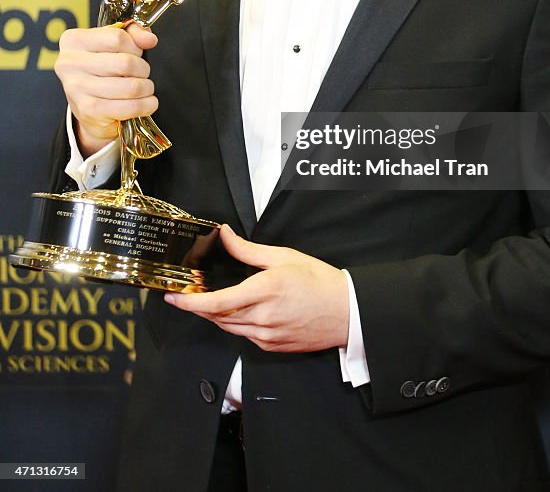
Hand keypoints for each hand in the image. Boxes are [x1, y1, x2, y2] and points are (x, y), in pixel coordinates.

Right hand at [55, 23, 158, 154]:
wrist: (88, 107)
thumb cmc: (102, 70)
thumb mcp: (114, 44)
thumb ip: (133, 33)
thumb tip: (149, 39)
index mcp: (74, 40)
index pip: (118, 37)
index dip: (135, 47)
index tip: (136, 53)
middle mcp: (70, 63)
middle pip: (126, 63)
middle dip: (143, 69)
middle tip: (142, 74)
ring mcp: (77, 88)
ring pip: (131, 87)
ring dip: (146, 88)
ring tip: (144, 88)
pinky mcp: (89, 110)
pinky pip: (131, 107)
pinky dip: (146, 105)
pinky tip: (146, 102)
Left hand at [164, 225, 349, 352]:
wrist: (345, 312)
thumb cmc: (318, 281)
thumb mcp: (283, 257)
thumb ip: (249, 250)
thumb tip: (225, 235)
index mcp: (264, 291)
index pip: (216, 302)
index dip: (189, 302)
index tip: (172, 296)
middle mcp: (262, 317)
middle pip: (216, 316)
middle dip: (198, 306)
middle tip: (185, 294)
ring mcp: (266, 336)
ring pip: (228, 327)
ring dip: (215, 315)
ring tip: (207, 300)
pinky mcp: (271, 346)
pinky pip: (244, 336)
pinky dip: (235, 323)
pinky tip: (239, 311)